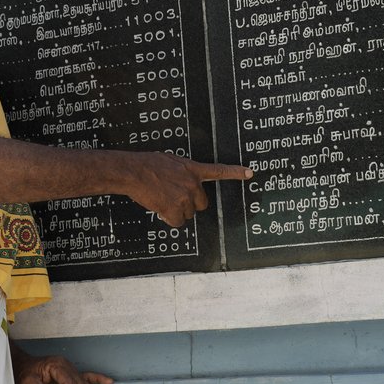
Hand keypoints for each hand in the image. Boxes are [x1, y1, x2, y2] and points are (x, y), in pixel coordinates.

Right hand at [127, 153, 251, 227]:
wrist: (134, 172)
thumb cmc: (147, 164)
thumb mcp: (170, 161)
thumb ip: (181, 171)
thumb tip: (180, 183)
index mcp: (192, 169)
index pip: (218, 171)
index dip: (235, 172)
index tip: (249, 173)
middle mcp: (192, 184)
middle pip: (201, 203)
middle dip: (189, 204)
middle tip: (173, 197)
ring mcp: (185, 197)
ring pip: (187, 214)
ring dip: (177, 211)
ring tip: (162, 199)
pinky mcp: (175, 209)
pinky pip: (177, 222)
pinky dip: (169, 218)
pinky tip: (159, 208)